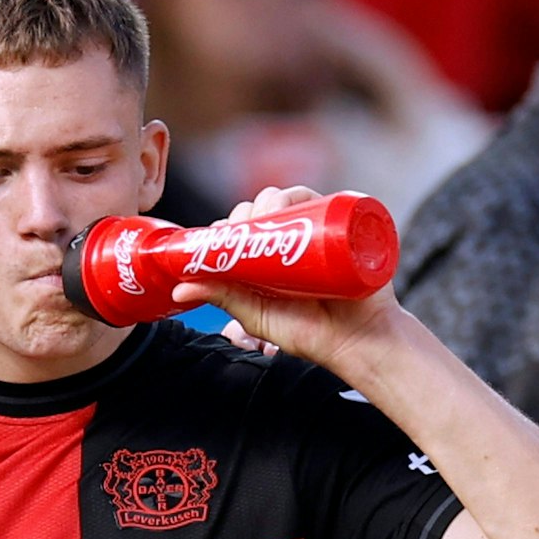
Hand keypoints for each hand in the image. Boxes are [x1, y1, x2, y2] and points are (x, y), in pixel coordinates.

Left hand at [173, 185, 405, 375]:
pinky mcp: (345, 229)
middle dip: (247, 212)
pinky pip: (326, 200)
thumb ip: (221, 298)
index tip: (216, 237)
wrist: (359, 341)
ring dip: (272, 201)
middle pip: (264, 207)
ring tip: (266, 221)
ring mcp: (318, 231)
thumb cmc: (308, 331)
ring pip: (290, 199)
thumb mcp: (256, 314)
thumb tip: (178, 288)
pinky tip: (291, 205)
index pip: (242, 225)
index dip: (226, 225)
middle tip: (242, 233)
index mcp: (268, 256)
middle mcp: (292, 239)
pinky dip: (306, 196)